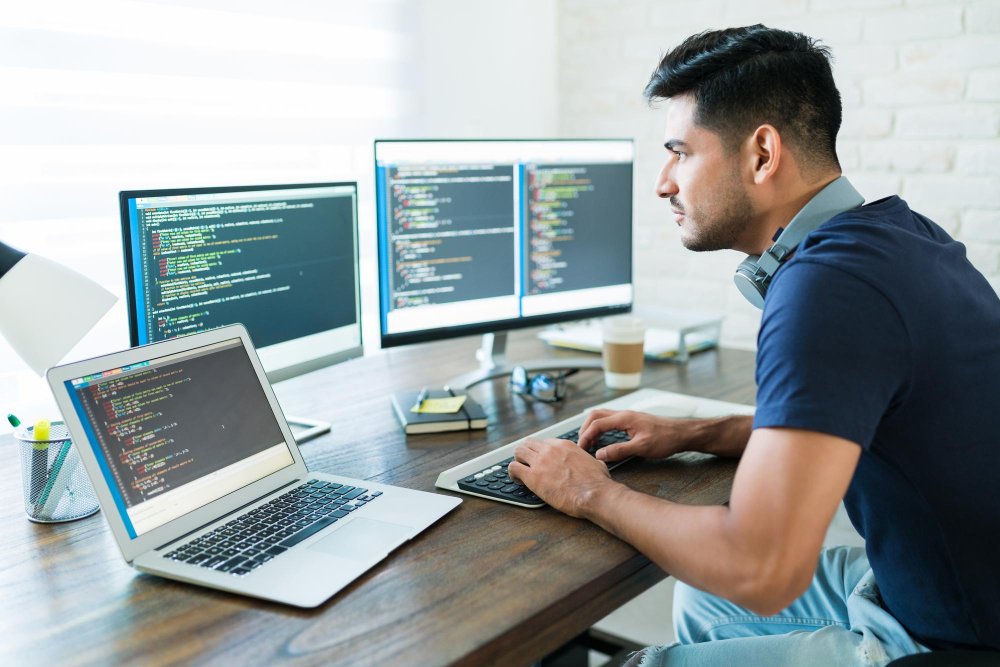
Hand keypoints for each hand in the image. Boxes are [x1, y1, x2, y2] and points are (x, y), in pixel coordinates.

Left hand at [508, 437, 618, 517]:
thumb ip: (588, 460)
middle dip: (526, 453)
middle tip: (527, 464)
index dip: (541, 452)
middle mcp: (550, 450)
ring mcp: (540, 462)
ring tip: (521, 471)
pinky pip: (513, 468)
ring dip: (518, 460)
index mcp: (564, 445)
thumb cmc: (597, 482)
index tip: (542, 461)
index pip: (545, 443)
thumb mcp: (595, 463)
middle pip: (528, 444)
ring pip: (518, 452)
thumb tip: (594, 463)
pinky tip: (518, 480)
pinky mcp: (533, 477)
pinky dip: (512, 473)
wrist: (594, 494)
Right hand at [577, 409, 692, 462]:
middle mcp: (624, 415)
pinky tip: (603, 440)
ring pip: (602, 417)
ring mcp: (628, 417)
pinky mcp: (632, 422)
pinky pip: (610, 421)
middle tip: (582, 445)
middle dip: (585, 429)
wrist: (682, 433)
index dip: (586, 436)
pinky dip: (601, 429)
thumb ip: (619, 450)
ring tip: (590, 443)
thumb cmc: (665, 439)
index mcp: (624, 418)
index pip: (596, 424)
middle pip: (596, 416)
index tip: (581, 449)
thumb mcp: (642, 448)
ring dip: (593, 428)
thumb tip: (599, 454)